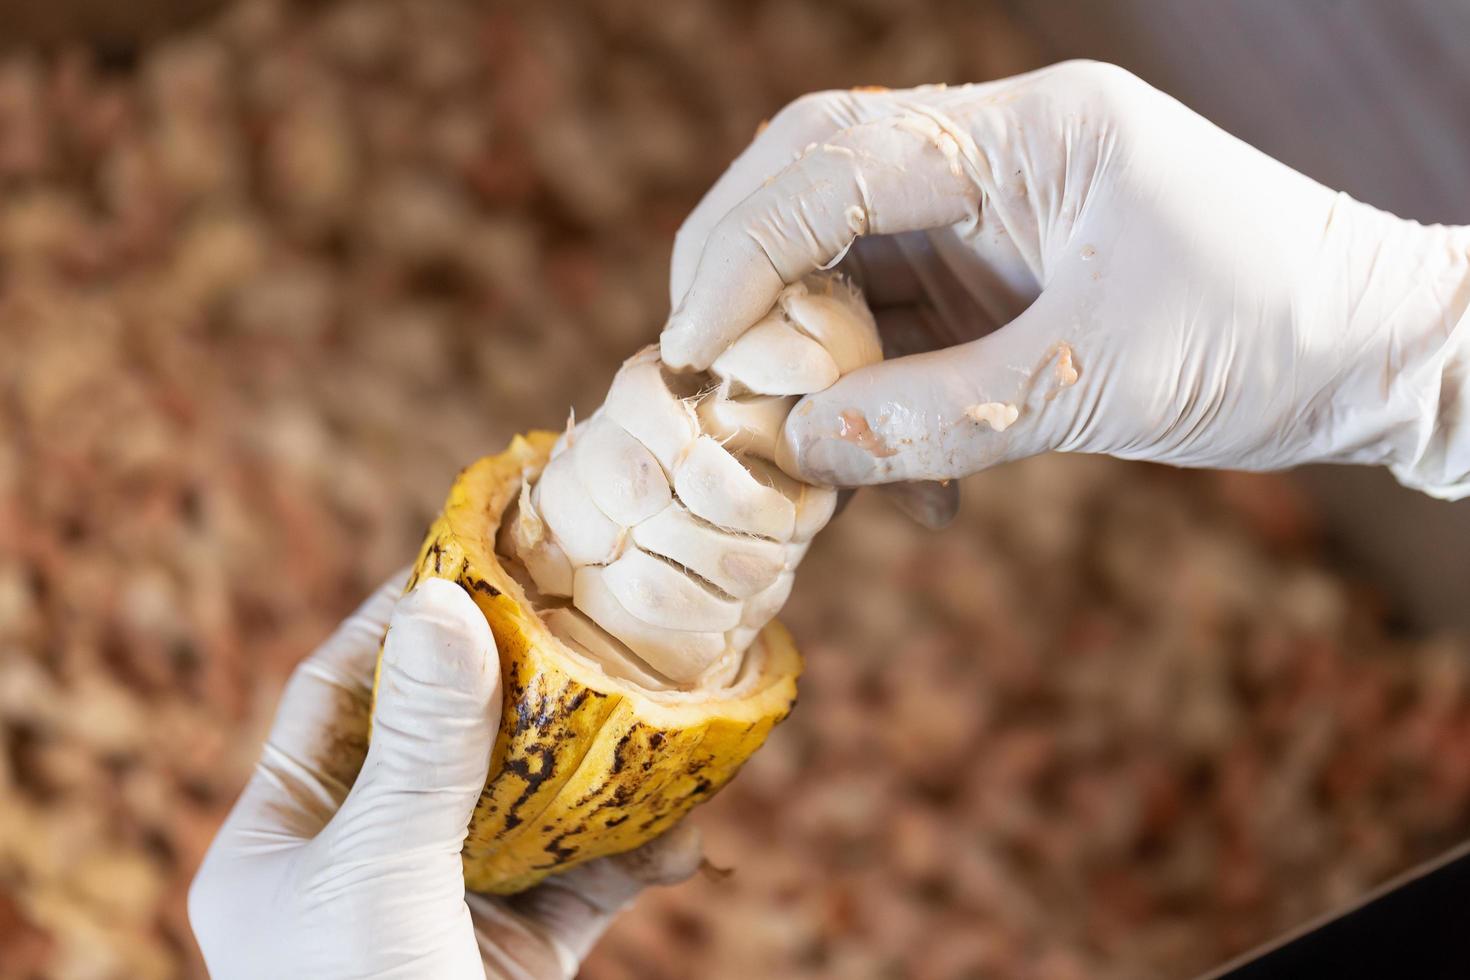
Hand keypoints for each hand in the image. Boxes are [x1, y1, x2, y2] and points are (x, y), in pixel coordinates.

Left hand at [190, 575, 700, 978]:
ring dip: (596, 761)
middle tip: (586, 607)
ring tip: (656, 698)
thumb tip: (442, 602)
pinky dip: (640, 853)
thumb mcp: (376, 878)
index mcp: (286, 843)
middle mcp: (366, 865)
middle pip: (445, 738)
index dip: (400, 618)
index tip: (471, 553)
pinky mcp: (521, 959)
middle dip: (519, 677)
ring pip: (528, 805)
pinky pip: (587, 886)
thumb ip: (418, 749)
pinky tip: (691, 823)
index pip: (339, 694)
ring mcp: (448, 909)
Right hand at [663, 62, 1469, 498]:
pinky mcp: (1006, 268)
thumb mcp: (1097, 384)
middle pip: (816, 175)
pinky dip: (874, 388)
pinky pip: (901, 313)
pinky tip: (885, 473)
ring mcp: (1001, 208)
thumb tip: (799, 445)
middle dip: (742, 269)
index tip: (689, 347)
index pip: (838, 163)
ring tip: (795, 446)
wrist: (1379, 353)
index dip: (745, 253)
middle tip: (693, 366)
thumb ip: (939, 414)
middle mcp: (1001, 151)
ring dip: (808, 349)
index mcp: (1030, 132)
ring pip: (849, 253)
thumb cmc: (1270, 337)